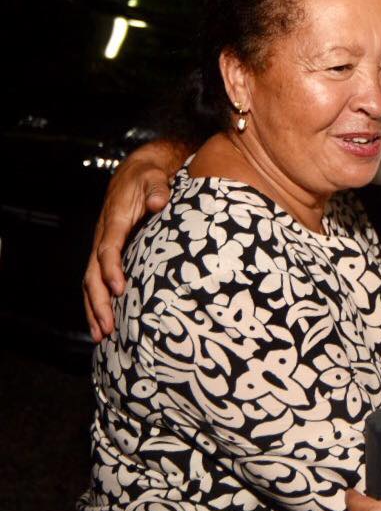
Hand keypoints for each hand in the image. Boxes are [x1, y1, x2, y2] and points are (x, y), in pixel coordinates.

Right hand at [83, 157, 170, 340]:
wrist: (135, 174)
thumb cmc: (147, 179)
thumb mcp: (154, 179)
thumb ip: (157, 190)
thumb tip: (158, 202)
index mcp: (114, 222)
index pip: (108, 250)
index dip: (111, 270)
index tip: (121, 290)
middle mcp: (103, 237)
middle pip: (93, 274)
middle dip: (99, 303)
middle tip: (108, 328)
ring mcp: (103, 247)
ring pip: (91, 282)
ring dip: (94, 310)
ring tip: (102, 336)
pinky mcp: (108, 253)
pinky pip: (97, 281)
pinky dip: (97, 303)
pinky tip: (104, 323)